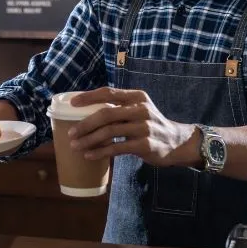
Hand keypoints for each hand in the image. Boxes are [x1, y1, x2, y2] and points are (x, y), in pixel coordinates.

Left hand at [68, 88, 194, 166]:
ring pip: (110, 132)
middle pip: (106, 113)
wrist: (176, 142)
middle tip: (70, 133)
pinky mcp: (145, 145)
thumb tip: (86, 112)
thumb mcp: (138, 110)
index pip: (108, 92)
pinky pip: (117, 148)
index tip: (73, 103)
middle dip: (85, 124)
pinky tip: (90, 155)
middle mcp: (141, 109)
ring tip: (76, 146)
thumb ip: (119, 108)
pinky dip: (101, 152)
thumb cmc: (149, 125)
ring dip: (89, 140)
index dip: (88, 97)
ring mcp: (144, 127)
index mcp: (136, 97)